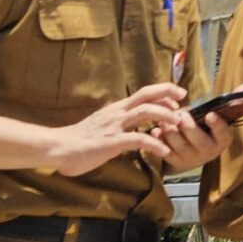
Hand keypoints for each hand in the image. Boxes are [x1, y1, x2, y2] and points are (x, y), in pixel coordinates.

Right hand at [44, 84, 184, 175]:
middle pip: (146, 95)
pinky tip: (164, 150)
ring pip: (145, 112)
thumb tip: (135, 124)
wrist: (58, 147)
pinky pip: (137, 139)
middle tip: (183, 98)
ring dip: (164, 115)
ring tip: (178, 122)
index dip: (162, 91)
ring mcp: (114, 126)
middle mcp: (117, 113)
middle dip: (167, 93)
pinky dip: (154, 143)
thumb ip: (119, 123)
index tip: (177, 95)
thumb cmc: (80, 140)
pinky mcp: (111, 142)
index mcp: (117, 109)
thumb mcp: (103, 125)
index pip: (143, 93)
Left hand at [157, 104, 225, 176]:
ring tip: (164, 119)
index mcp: (222, 139)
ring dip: (170, 131)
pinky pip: (166, 152)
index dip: (217, 124)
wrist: (195, 151)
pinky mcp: (176, 162)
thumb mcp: (222, 115)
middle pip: (197, 139)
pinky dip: (160, 141)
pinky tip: (156, 130)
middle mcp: (208, 151)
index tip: (210, 114)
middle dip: (188, 127)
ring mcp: (191, 158)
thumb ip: (235, 99)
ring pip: (179, 145)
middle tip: (181, 114)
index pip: (222, 132)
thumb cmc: (209, 127)